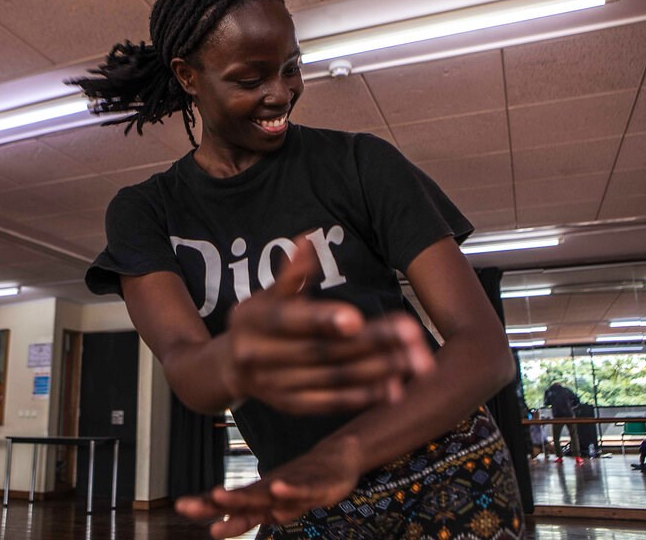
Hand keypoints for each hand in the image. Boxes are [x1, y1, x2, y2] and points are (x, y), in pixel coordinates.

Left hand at [176, 436, 361, 538]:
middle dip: (212, 503)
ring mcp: (291, 485)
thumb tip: (217, 526)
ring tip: (219, 497)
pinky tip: (277, 488)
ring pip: (264, 493)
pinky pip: (300, 488)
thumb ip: (248, 515)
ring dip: (241, 496)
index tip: (180, 506)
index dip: (205, 505)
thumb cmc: (300, 481)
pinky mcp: (314, 484)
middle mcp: (270, 489)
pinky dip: (288, 488)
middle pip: (239, 498)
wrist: (336, 459)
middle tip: (184, 506)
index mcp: (260, 495)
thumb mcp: (272, 506)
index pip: (228, 503)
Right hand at [221, 236, 432, 414]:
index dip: (322, 319)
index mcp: (252, 322)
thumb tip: (307, 240)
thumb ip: (291, 273)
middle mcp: (260, 357)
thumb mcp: (267, 294)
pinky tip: (395, 387)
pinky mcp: (293, 405)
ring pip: (333, 378)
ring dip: (378, 370)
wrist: (230, 367)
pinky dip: (364, 396)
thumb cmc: (258, 321)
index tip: (356, 318)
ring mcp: (276, 386)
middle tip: (411, 333)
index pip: (289, 321)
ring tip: (415, 359)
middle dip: (371, 342)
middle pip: (321, 351)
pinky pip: (332, 402)